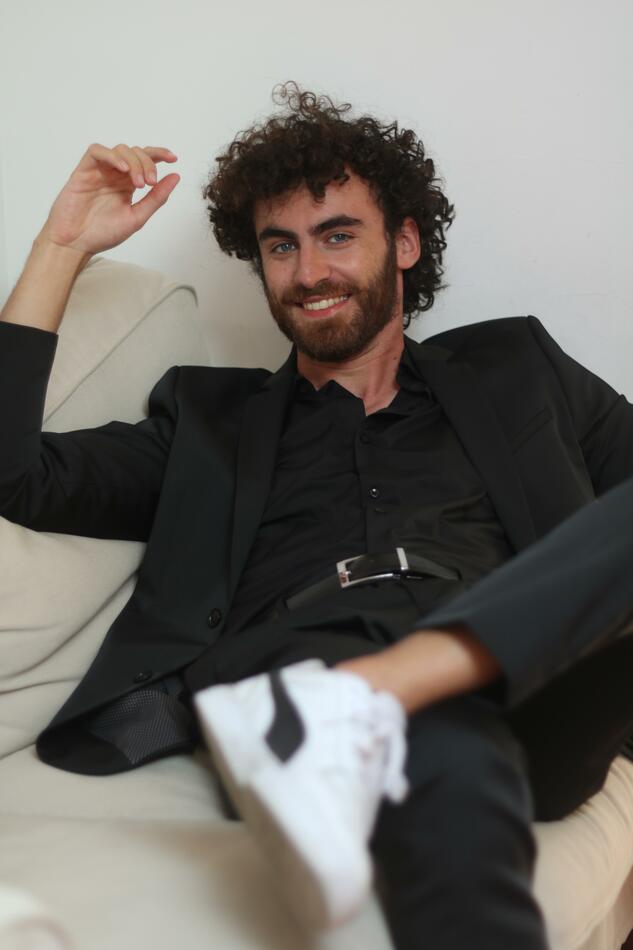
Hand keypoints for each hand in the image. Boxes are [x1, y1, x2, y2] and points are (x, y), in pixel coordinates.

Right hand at [36, 143, 179, 256]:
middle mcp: (115, 175)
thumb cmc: (103, 233)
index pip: (146, 160)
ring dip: (134, 162)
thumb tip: (176, 177)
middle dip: (148, 163)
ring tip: (138, 183)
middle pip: (136, 152)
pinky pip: (97, 151)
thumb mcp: (137, 217)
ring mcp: (100, 171)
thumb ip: (156, 198)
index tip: (173, 159)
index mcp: (128, 184)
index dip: (160, 154)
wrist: (76, 244)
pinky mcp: (83, 170)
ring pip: (120, 149)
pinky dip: (112, 155)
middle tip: (150, 182)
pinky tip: (122, 168)